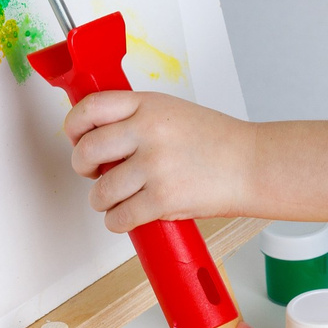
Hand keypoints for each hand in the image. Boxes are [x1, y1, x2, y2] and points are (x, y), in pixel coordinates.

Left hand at [63, 90, 253, 233]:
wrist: (253, 164)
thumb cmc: (217, 141)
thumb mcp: (173, 111)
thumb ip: (136, 117)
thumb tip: (97, 137)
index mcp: (149, 105)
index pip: (91, 108)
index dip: (74, 126)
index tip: (76, 137)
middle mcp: (148, 131)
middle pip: (86, 152)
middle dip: (83, 168)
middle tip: (94, 172)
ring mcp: (155, 166)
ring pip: (99, 192)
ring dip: (103, 200)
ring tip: (121, 197)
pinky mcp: (162, 199)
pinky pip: (118, 218)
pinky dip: (119, 221)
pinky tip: (132, 214)